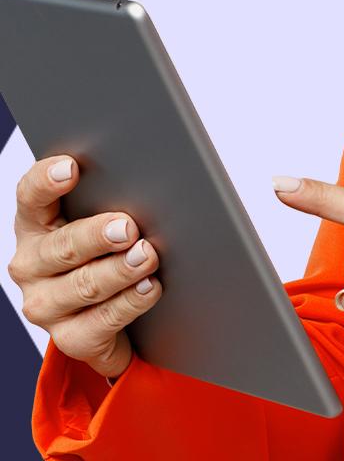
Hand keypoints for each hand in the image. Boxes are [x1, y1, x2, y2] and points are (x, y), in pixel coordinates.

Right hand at [7, 155, 161, 380]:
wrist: (113, 313)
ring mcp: (47, 305)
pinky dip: (130, 304)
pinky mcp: (70, 338)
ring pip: (84, 285)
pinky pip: (102, 323)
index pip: (31, 196)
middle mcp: (32, 265)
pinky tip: (149, 288)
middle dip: (97, 236)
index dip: (47, 180)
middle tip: (128, 227)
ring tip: (147, 257)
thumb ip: (112, 198)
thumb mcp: (103, 219)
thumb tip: (148, 181)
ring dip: (120, 271)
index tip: (71, 167)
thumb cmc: (108, 249)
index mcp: (36, 224)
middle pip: (62, 246)